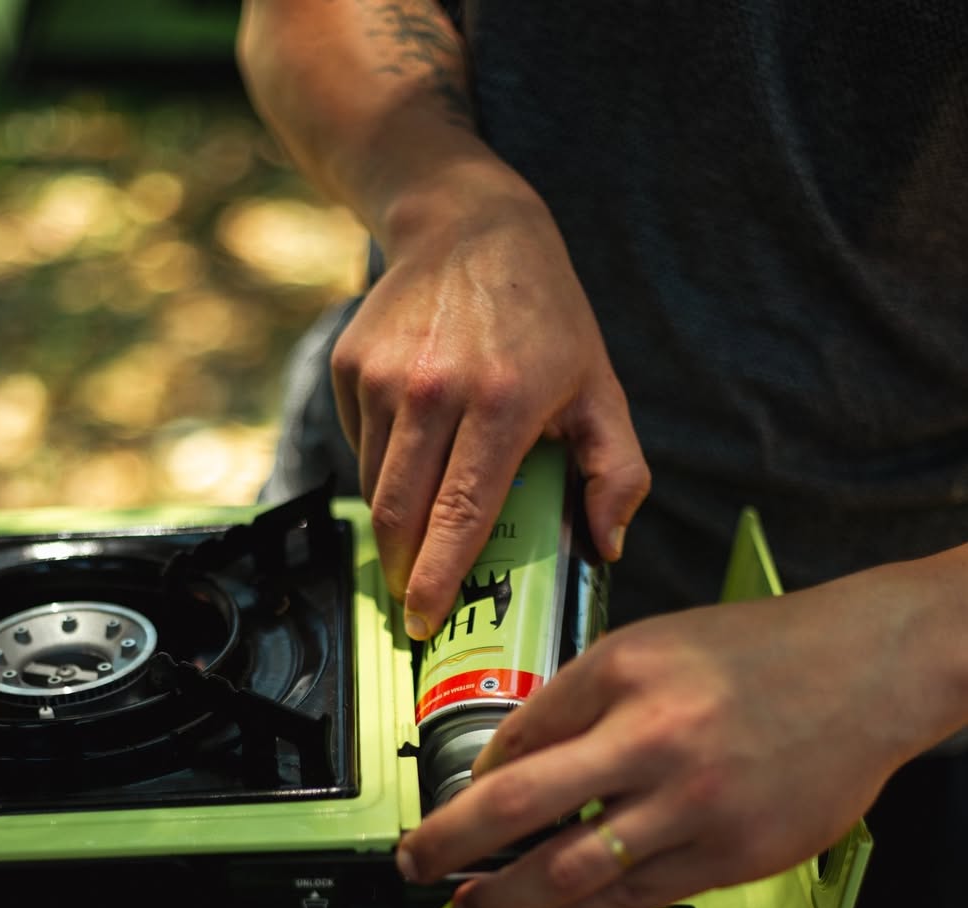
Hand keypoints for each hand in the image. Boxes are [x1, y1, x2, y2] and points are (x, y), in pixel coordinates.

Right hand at [330, 166, 649, 637]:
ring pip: (376, 488)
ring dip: (397, 523)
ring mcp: (383, 377)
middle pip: (402, 514)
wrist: (469, 225)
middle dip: (403, 571)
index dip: (438, 578)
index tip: (425, 621)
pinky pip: (360, 450)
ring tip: (425, 523)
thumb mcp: (599, 387)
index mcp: (502, 403)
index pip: (461, 515)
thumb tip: (606, 545)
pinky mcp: (350, 367)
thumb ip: (617, 471)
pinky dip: (383, 471)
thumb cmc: (544, 316)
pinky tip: (415, 451)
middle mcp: (434, 390)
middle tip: (416, 601)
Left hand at [397, 578, 919, 907]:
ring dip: (508, 899)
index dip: (469, 785)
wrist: (868, 670)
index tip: (444, 811)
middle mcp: (653, 738)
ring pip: (574, 871)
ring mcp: (695, 804)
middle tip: (413, 867)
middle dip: (449, 846)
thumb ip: (577, 698)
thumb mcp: (651, 645)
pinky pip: (636, 897)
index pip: (517, 738)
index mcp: (623, 674)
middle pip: (520, 807)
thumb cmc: (758, 653)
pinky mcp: (733, 855)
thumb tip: (510, 762)